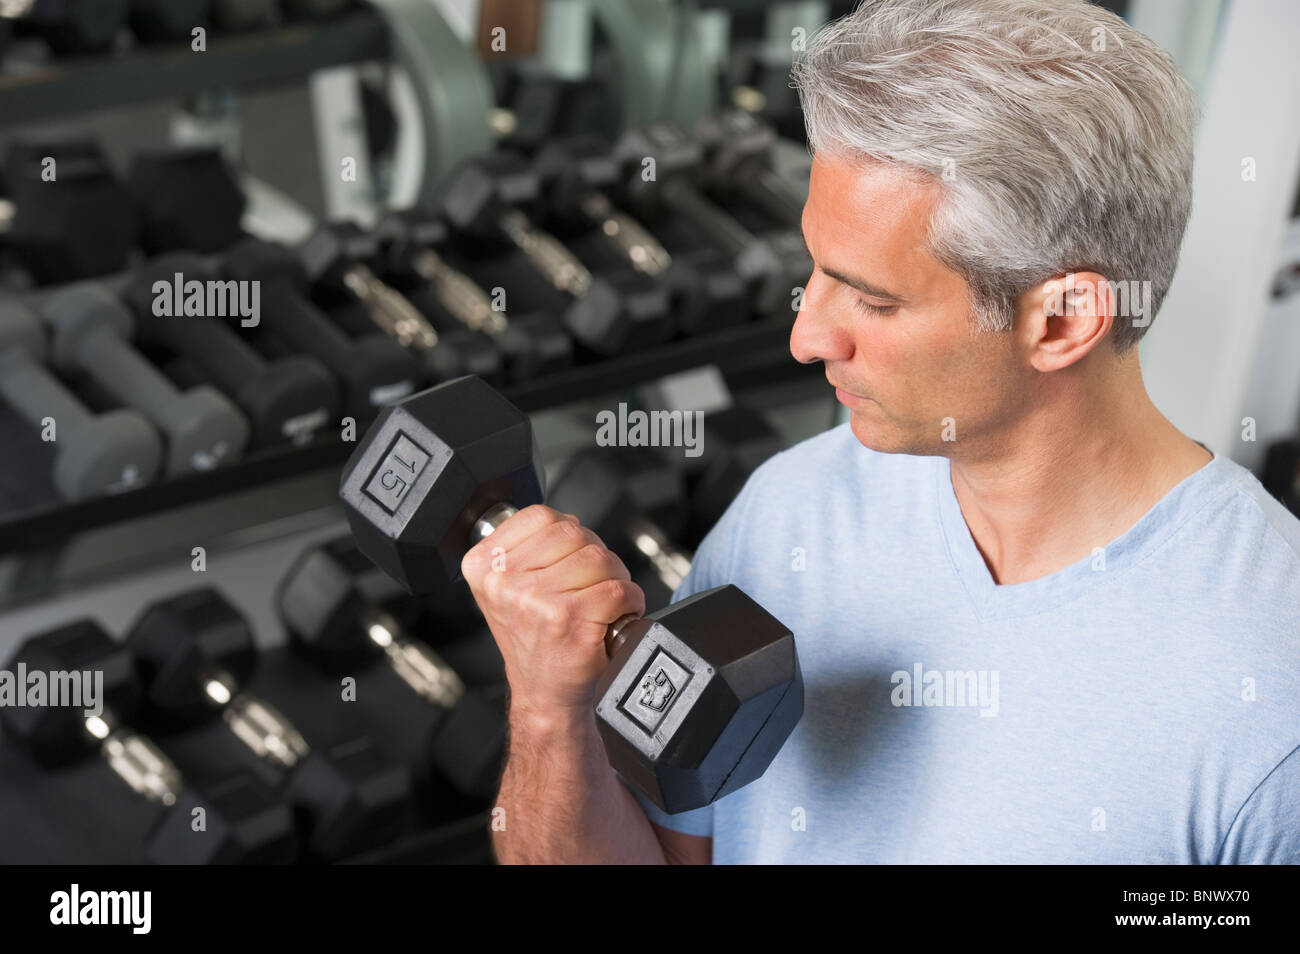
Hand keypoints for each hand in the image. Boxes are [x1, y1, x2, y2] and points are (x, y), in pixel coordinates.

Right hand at [461, 505, 645, 720]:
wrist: (544, 692)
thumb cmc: (534, 639)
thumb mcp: (508, 587)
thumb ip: (528, 546)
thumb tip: (569, 521)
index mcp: (483, 565)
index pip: (540, 515)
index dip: (567, 532)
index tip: (568, 559)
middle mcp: (504, 582)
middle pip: (574, 532)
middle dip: (595, 554)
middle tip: (592, 583)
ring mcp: (536, 600)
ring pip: (599, 558)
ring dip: (614, 577)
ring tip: (602, 600)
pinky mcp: (570, 619)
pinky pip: (618, 589)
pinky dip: (630, 600)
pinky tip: (616, 615)